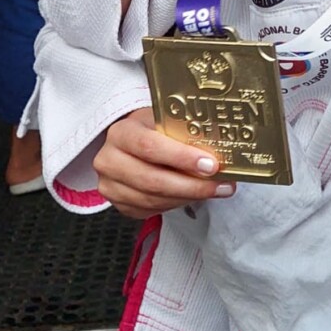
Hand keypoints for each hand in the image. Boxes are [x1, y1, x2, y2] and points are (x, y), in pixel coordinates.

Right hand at [94, 108, 232, 219]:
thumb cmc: (151, 129)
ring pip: (153, 199)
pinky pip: (151, 210)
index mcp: (121, 133)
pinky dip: (176, 204)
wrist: (129, 142)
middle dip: (191, 185)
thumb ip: (184, 133)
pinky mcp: (119, 204)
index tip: (210, 164)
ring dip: (188, 197)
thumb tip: (220, 149)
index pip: (150, 146)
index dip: (181, 158)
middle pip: (152, 179)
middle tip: (220, 185)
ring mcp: (111, 185)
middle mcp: (109, 160)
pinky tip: (194, 195)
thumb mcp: (165, 121)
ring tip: (215, 190)